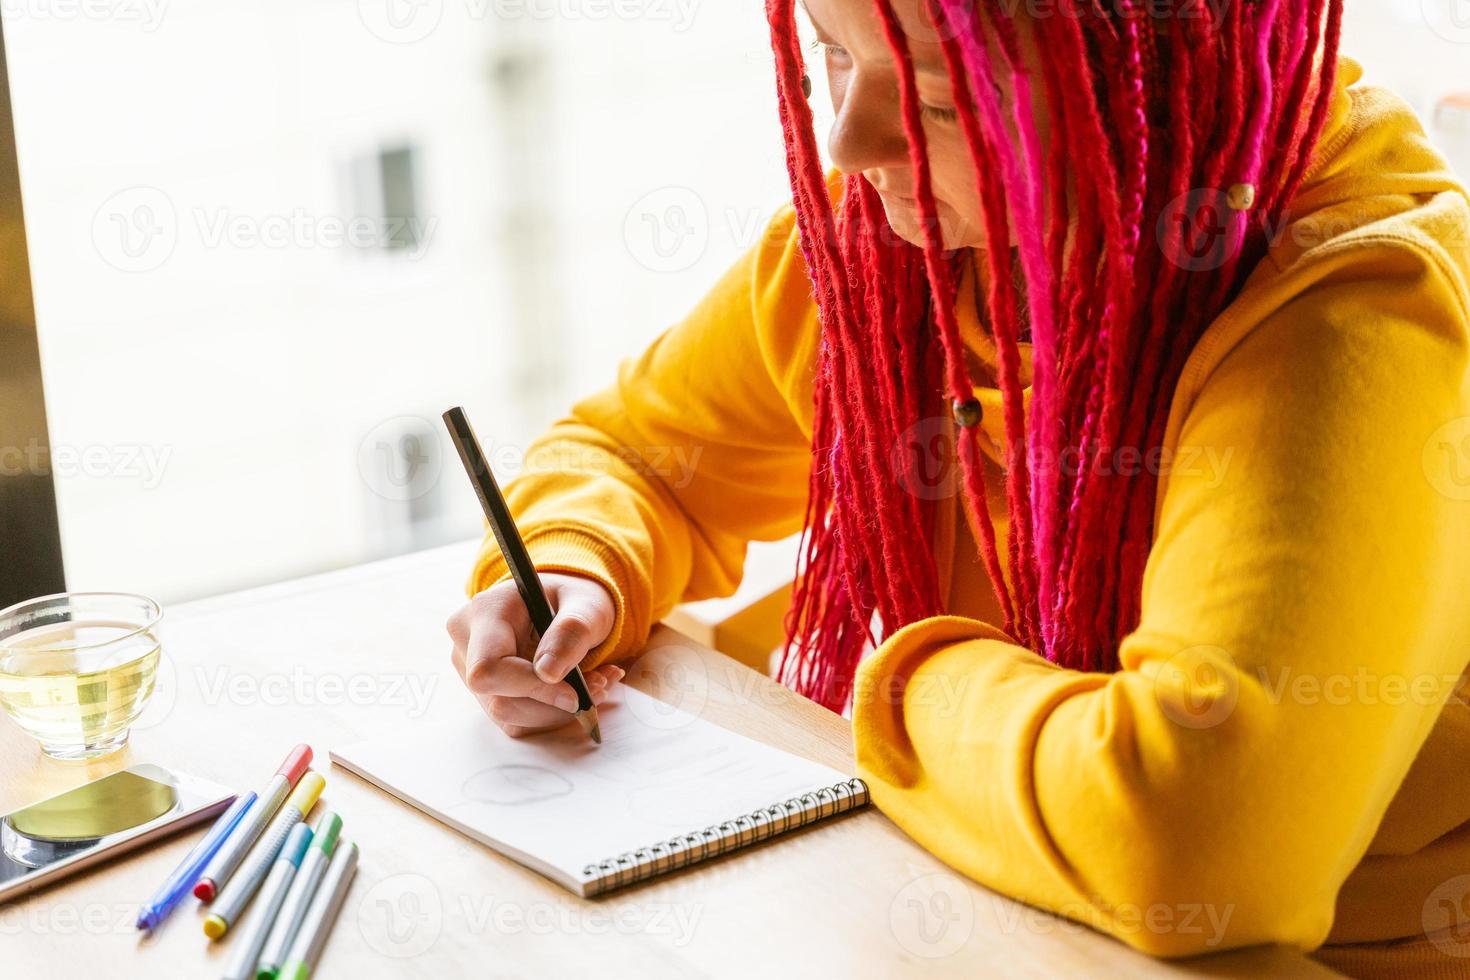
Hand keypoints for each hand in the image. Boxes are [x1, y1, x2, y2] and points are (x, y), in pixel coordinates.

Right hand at [447, 573, 624, 736]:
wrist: (565, 603)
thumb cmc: (574, 597)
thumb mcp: (586, 604)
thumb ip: (571, 631)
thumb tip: (548, 673)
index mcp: (484, 613)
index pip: (488, 668)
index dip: (530, 688)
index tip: (575, 694)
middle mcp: (467, 645)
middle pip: (500, 701)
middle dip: (554, 704)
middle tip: (600, 685)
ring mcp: (472, 673)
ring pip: (511, 717)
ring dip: (560, 711)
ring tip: (597, 683)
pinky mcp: (488, 694)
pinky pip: (519, 721)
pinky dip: (554, 713)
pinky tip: (579, 689)